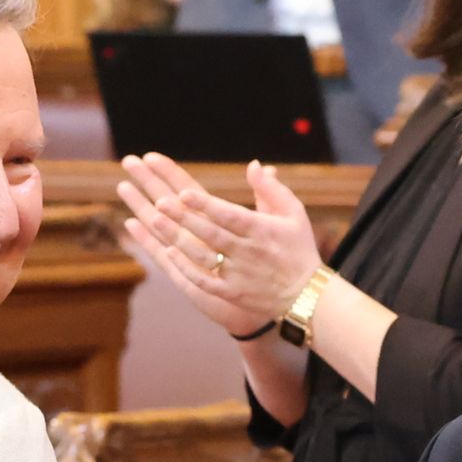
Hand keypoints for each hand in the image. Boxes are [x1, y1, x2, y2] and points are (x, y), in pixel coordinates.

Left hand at [117, 153, 318, 339]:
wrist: (306, 296)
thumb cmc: (298, 249)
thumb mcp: (294, 214)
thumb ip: (271, 189)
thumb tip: (253, 165)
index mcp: (262, 230)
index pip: (229, 215)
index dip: (205, 205)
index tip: (183, 192)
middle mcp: (248, 252)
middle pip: (210, 233)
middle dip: (184, 217)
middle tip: (160, 202)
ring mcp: (238, 274)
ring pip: (202, 255)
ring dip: (177, 237)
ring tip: (155, 220)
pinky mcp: (232, 293)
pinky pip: (204, 280)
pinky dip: (186, 267)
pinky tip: (168, 251)